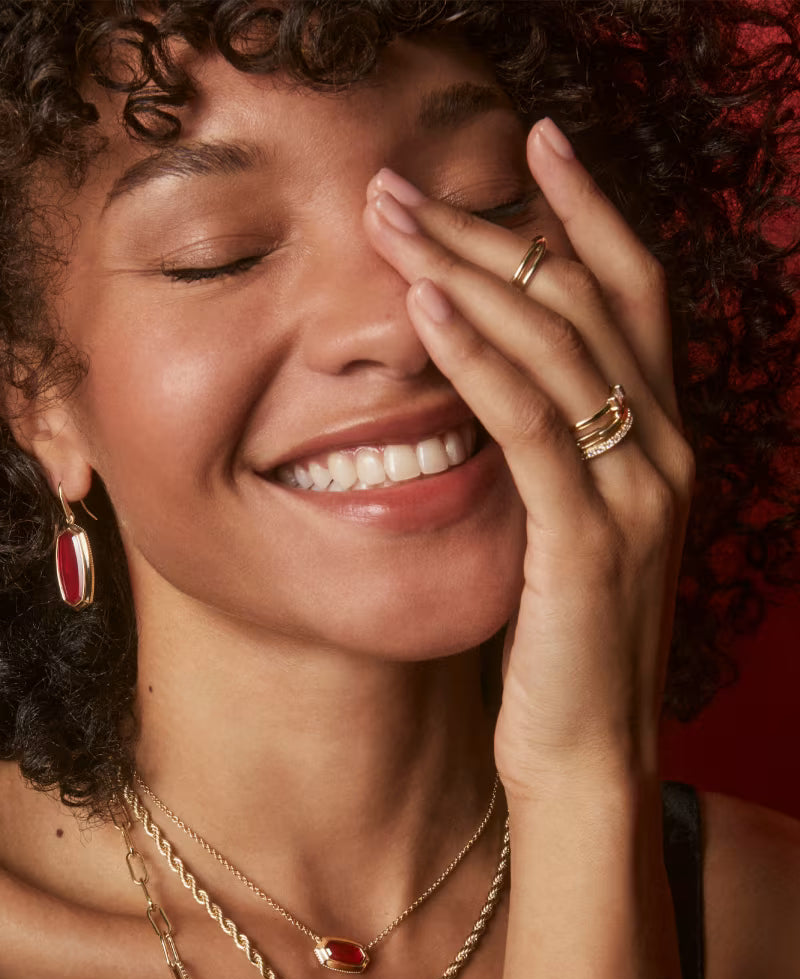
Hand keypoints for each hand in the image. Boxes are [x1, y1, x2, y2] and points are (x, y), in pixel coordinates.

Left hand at [363, 118, 694, 805]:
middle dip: (493, 224)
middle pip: (586, 299)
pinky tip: (424, 306)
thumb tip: (490, 391)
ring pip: (558, 346)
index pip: (633, 293)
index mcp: (661, 441)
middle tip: (404, 179)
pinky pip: (531, 425)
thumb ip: (555, 459)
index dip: (588, 209)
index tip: (532, 143)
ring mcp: (636, 493)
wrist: (587, 756)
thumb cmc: (563, 649)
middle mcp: (665, 450)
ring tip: (392, 218)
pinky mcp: (588, 540)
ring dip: (469, 270)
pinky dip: (477, 359)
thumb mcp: (566, 533)